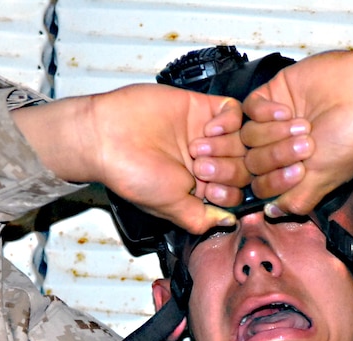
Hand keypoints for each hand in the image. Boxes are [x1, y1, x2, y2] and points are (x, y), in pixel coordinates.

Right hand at [13, 84, 249, 234]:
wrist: (107, 136)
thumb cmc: (133, 175)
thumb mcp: (172, 208)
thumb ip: (203, 219)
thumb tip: (230, 222)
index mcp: (200, 187)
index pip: (238, 192)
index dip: (231, 193)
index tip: (209, 191)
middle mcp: (206, 160)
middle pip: (245, 166)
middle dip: (227, 171)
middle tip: (199, 169)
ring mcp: (206, 133)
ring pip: (243, 140)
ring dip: (226, 147)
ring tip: (196, 148)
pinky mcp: (201, 107)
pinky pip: (236, 112)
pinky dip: (229, 123)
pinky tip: (208, 130)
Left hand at [241, 49, 352, 213]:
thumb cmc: (350, 140)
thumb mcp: (323, 180)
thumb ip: (296, 200)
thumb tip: (271, 213)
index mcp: (290, 172)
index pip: (259, 187)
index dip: (272, 183)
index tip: (299, 172)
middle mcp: (279, 149)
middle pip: (251, 163)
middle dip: (276, 157)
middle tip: (307, 146)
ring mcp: (272, 123)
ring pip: (247, 137)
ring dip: (274, 134)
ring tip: (304, 126)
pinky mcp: (271, 96)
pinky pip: (249, 109)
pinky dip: (266, 113)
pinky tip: (289, 111)